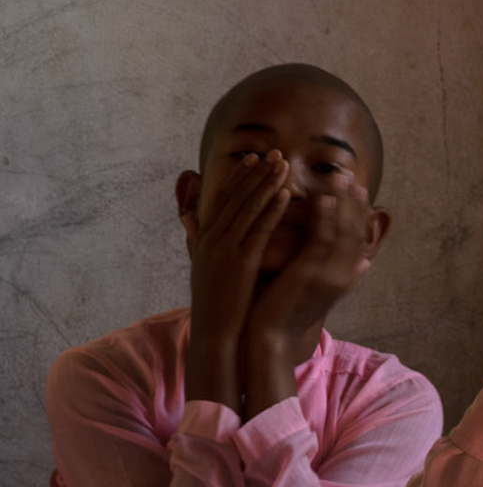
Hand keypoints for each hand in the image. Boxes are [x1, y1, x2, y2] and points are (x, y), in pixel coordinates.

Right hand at [182, 152, 290, 407]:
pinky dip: (271, 209)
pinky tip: (286, 194)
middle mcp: (212, 238)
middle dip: (256, 173)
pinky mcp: (239, 261)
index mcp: (206, 239)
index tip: (254, 159)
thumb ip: (201, 240)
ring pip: (248, 207)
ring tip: (283, 164)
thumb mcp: (205, 267)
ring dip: (266, 183)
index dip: (239, 178)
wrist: (214, 334)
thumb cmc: (217, 305)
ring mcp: (224, 248)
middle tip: (274, 152)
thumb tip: (192, 221)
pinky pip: (258, 229)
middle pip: (236, 197)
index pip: (224, 200)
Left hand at [247, 174, 374, 345]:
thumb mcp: (319, 291)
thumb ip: (341, 274)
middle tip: (352, 177)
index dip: (358, 214)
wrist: (270, 337)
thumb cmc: (285, 312)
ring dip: (343, 203)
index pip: (357, 239)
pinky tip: (322, 198)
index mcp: (343, 277)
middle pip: (356, 231)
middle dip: (354, 203)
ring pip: (343, 231)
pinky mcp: (312, 274)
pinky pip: (322, 240)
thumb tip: (366, 263)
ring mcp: (330, 274)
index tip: (357, 192)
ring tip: (340, 178)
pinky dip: (325, 218)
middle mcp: (342, 275)